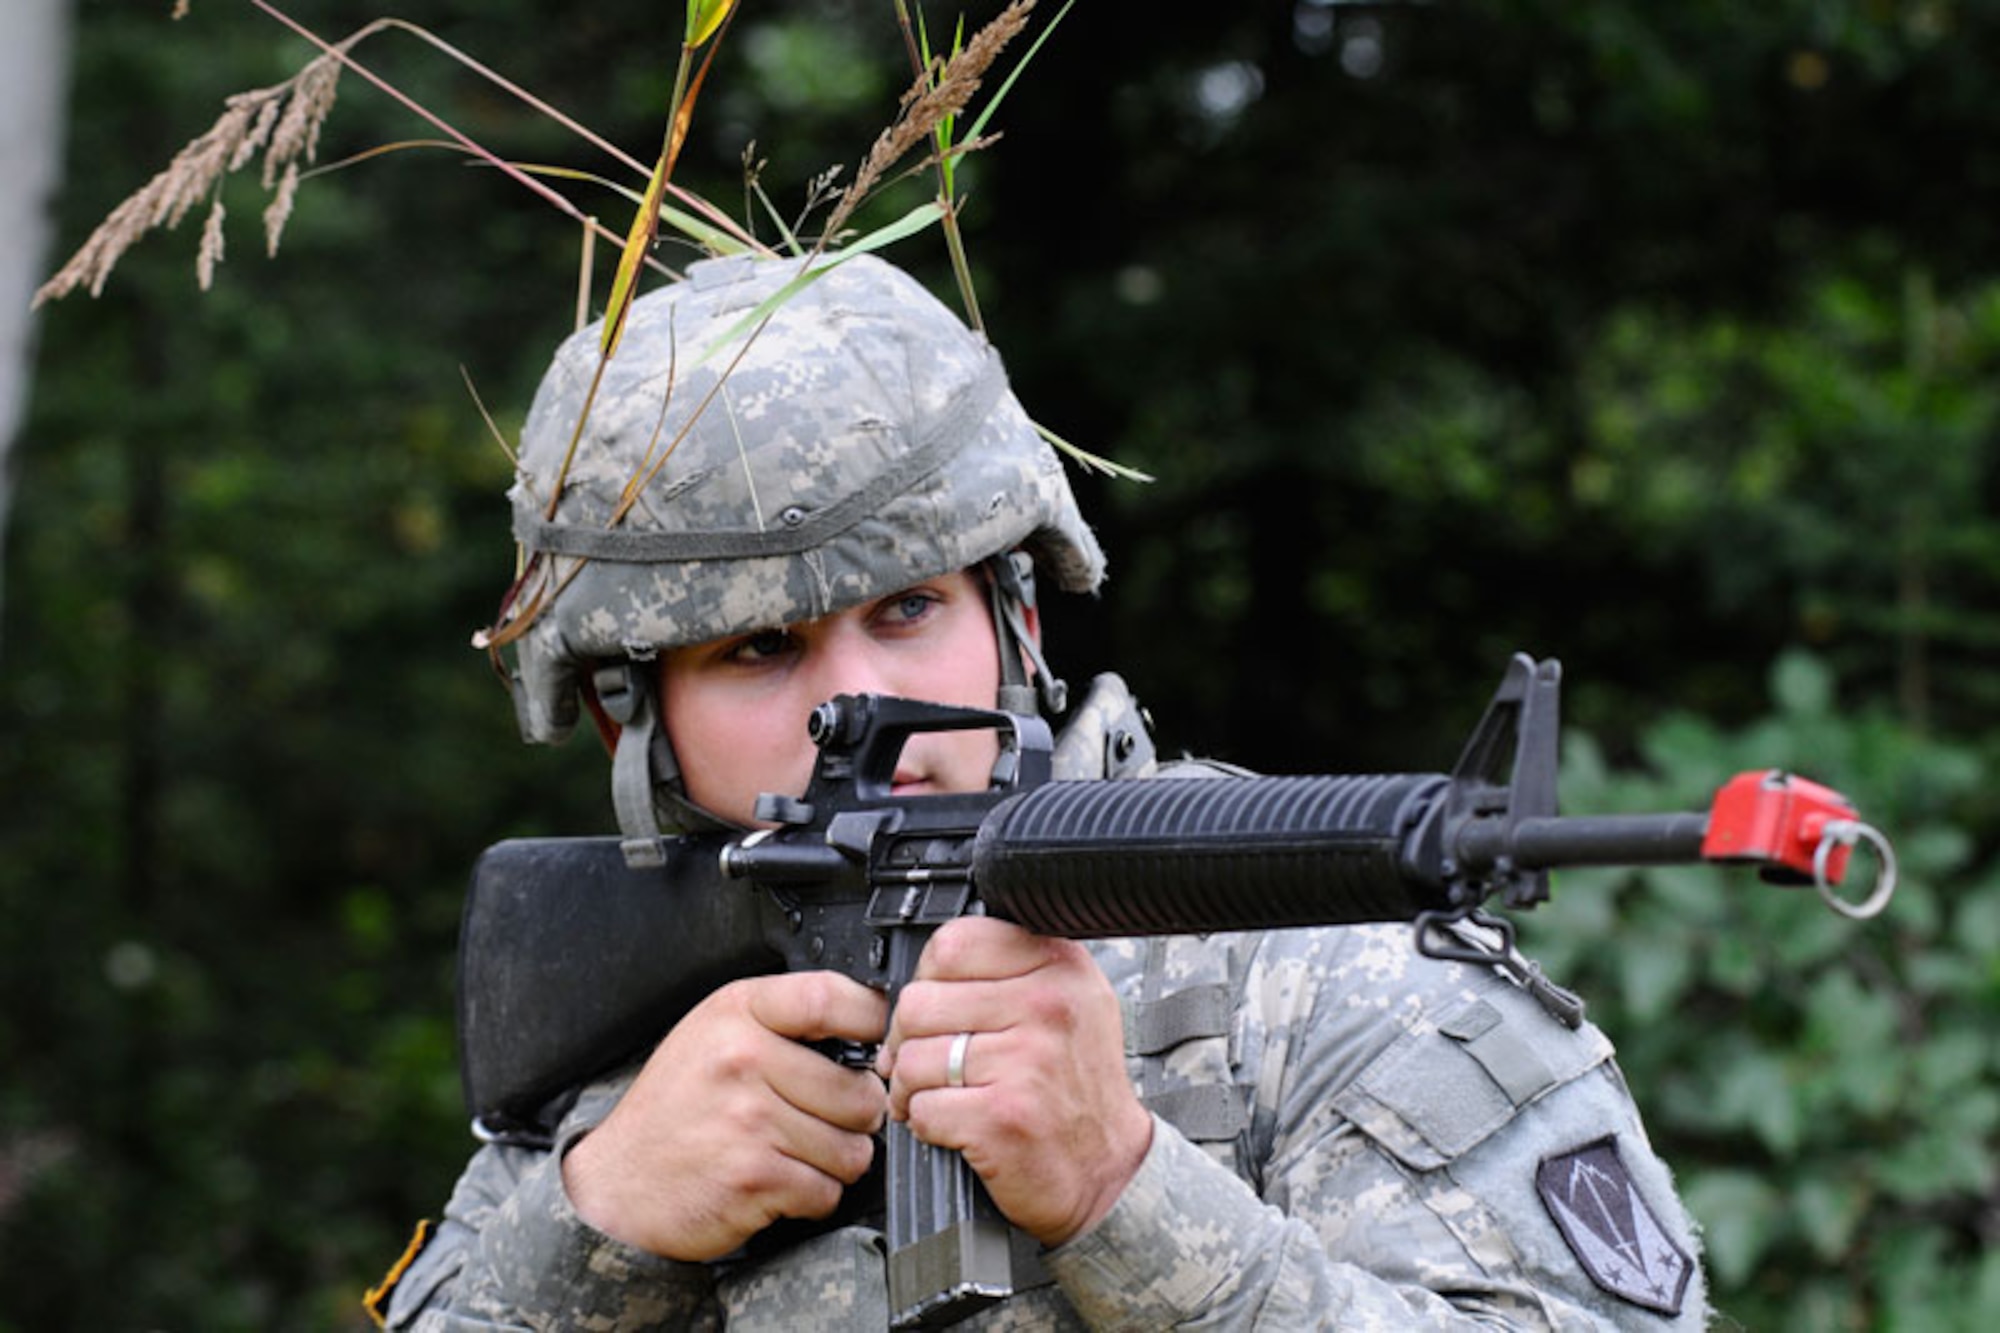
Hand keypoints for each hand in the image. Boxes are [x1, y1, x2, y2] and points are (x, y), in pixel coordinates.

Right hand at [561, 971, 888, 1261]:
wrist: (619, 1181)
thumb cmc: (674, 1107)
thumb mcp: (713, 1034)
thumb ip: (782, 1022)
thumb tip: (869, 1030)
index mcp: (738, 1013)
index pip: (830, 997)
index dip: (872, 1021)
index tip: (876, 1042)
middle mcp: (743, 1059)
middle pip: (859, 1091)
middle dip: (855, 1116)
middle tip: (824, 1119)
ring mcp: (749, 1119)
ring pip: (852, 1148)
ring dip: (834, 1161)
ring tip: (794, 1152)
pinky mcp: (755, 1176)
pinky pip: (826, 1191)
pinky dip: (811, 1196)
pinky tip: (779, 1181)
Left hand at [878, 917, 1152, 1246]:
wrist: (1110, 1169)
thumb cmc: (1077, 1086)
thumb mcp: (1068, 1000)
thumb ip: (1008, 968)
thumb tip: (924, 971)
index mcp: (1060, 965)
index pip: (954, 943)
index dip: (928, 978)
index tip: (938, 1006)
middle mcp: (1048, 1006)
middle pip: (920, 1002)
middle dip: (908, 1039)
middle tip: (927, 1061)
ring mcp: (1026, 1061)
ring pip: (913, 1058)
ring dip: (910, 1086)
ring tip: (937, 1095)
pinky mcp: (1002, 1116)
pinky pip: (922, 1107)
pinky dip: (924, 1124)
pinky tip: (953, 1124)